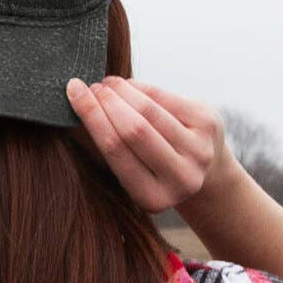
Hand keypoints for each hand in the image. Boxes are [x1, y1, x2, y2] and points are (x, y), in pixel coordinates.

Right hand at [66, 78, 229, 215]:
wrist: (204, 169)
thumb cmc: (152, 168)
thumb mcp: (130, 171)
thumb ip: (103, 146)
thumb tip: (73, 105)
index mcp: (153, 198)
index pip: (115, 149)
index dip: (92, 116)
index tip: (73, 92)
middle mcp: (181, 179)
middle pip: (134, 129)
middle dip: (106, 102)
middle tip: (89, 86)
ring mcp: (200, 151)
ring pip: (151, 110)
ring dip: (122, 90)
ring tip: (106, 83)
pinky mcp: (209, 125)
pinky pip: (168, 98)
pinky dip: (142, 87)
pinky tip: (127, 85)